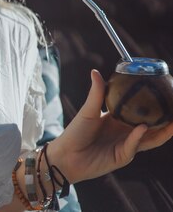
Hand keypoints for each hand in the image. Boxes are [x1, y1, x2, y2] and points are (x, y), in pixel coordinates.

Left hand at [47, 69, 172, 183]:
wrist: (66, 155)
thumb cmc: (76, 132)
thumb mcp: (88, 110)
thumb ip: (97, 93)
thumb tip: (96, 71)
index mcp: (119, 120)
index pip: (141, 113)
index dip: (153, 107)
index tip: (164, 97)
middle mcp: (125, 133)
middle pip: (151, 128)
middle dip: (165, 122)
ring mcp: (125, 146)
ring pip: (148, 139)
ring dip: (161, 132)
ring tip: (172, 123)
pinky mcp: (122, 157)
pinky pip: (133, 146)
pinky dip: (138, 137)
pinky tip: (143, 128)